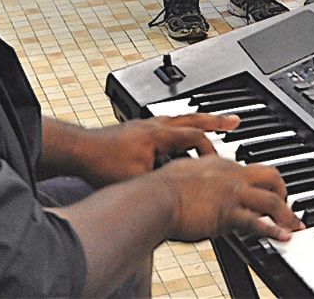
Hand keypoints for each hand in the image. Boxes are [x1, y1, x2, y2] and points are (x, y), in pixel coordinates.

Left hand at [70, 114, 241, 186]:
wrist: (78, 150)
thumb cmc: (102, 163)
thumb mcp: (136, 180)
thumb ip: (161, 183)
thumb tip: (180, 194)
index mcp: (159, 135)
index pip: (195, 136)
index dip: (210, 149)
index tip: (218, 163)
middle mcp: (155, 125)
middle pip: (193, 119)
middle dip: (216, 121)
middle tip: (235, 121)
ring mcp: (145, 124)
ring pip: (180, 118)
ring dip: (200, 120)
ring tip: (214, 122)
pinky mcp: (137, 128)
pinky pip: (168, 123)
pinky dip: (181, 126)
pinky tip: (180, 134)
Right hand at [155, 155, 300, 243]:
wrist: (153, 198)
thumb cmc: (159, 189)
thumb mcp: (180, 172)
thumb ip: (192, 173)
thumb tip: (189, 174)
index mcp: (219, 165)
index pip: (249, 169)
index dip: (260, 181)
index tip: (266, 189)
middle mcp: (231, 175)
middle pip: (271, 176)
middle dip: (284, 190)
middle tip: (287, 205)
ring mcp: (232, 194)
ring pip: (271, 199)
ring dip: (286, 214)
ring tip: (293, 226)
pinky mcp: (228, 213)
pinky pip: (257, 222)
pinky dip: (273, 230)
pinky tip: (283, 237)